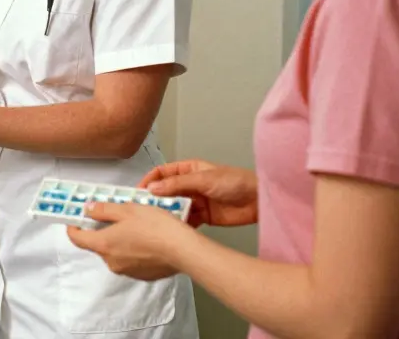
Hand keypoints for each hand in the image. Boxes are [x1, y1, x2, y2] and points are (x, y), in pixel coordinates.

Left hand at [65, 201, 193, 280]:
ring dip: (120, 240)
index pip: (77, 239)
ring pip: (116, 252)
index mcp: (104, 244)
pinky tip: (147, 239)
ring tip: (136, 225)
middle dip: (103, 230)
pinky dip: (134, 250)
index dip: (74, 227)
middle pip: (98, 244)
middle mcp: (112, 261)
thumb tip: (88, 209)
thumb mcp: (127, 210)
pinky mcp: (142, 275)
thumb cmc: (156, 227)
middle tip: (115, 215)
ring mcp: (127, 271)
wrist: (183, 250)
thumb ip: (104, 210)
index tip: (76, 219)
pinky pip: (131, 260)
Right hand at [140, 160, 257, 227]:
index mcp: (188, 170)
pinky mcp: (203, 217)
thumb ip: (177, 184)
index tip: (138, 193)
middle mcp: (189, 185)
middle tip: (145, 210)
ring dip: (167, 213)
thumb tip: (152, 188)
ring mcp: (196, 201)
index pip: (162, 174)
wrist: (259, 201)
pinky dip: (180, 224)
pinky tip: (175, 228)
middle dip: (155, 200)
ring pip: (174, 207)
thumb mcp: (204, 179)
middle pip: (166, 192)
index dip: (149, 181)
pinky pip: (186, 220)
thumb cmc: (236, 182)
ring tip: (160, 221)